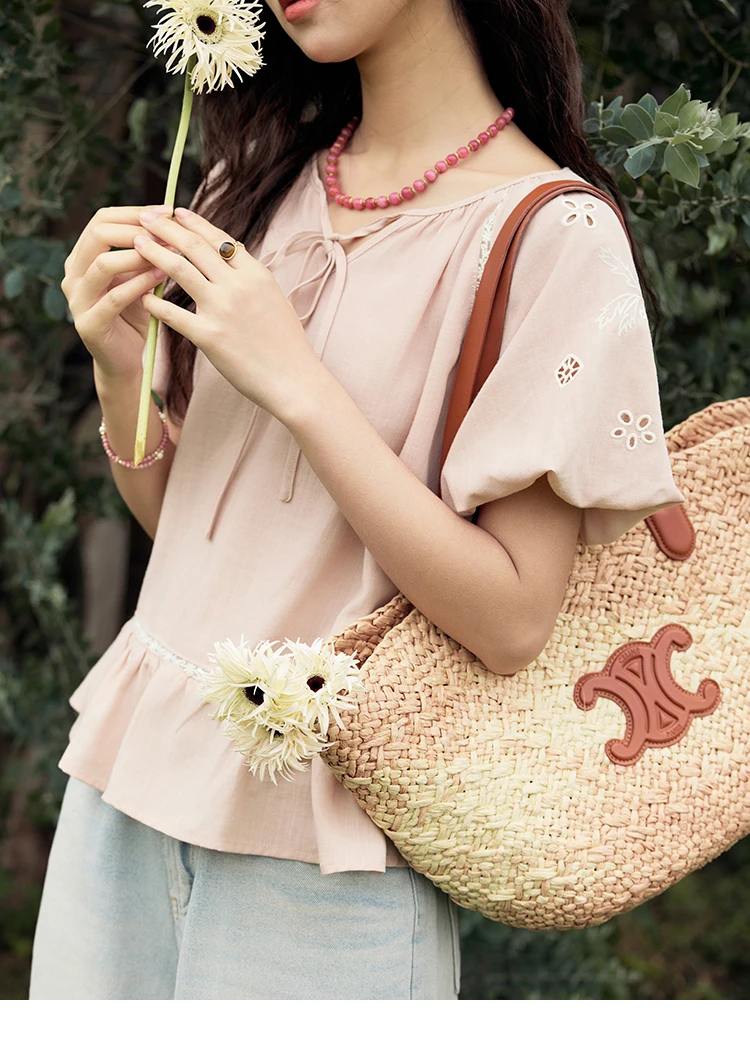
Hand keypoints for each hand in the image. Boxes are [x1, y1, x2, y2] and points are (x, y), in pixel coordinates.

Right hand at [62, 204, 174, 379]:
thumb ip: (145, 252)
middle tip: (168, 232)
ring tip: (170, 253)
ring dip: (140, 255)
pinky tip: (162, 277)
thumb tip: (170, 219)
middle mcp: (73, 274)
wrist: (126, 360)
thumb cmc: (136, 314)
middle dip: (137, 229)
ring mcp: (76, 299)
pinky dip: (140, 284)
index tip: (167, 212)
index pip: (102, 220)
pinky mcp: (89, 324)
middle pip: (98, 234)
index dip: (135, 212)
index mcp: (82, 258)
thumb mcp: (140, 277)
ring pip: (103, 263)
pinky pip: (114, 297)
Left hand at [134, 207, 323, 420]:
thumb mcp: (275, 299)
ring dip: (154, 252)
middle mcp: (238, 286)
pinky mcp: (209, 337)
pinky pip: (173, 314)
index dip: (194, 223)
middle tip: (145, 217)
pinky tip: (143, 297)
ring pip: (180, 270)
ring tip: (136, 243)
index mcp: (257, 274)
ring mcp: (222, 310)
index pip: (219, 238)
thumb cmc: (287, 344)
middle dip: (166, 228)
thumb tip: (232, 261)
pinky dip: (155, 303)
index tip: (176, 213)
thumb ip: (251, 279)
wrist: (294, 380)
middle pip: (195, 246)